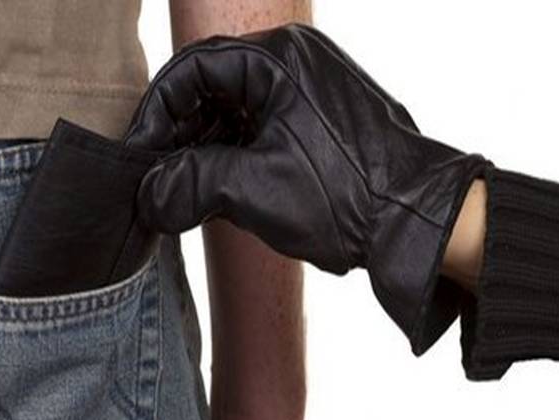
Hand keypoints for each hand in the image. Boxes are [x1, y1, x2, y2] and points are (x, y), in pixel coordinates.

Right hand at [127, 23, 486, 352]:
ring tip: (192, 194)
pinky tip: (230, 193)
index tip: (140, 156)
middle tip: (162, 179)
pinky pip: (273, 128)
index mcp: (280, 57)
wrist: (418, 223)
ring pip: (245, 111)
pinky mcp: (333, 123)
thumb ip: (188, 184)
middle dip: (185, 136)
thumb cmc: (347, 195)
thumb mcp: (251, 189)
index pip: (193, 70)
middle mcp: (302, 62)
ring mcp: (321, 91)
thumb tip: (150, 196)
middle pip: (218, 88)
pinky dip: (245, 156)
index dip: (157, 114)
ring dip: (213, 150)